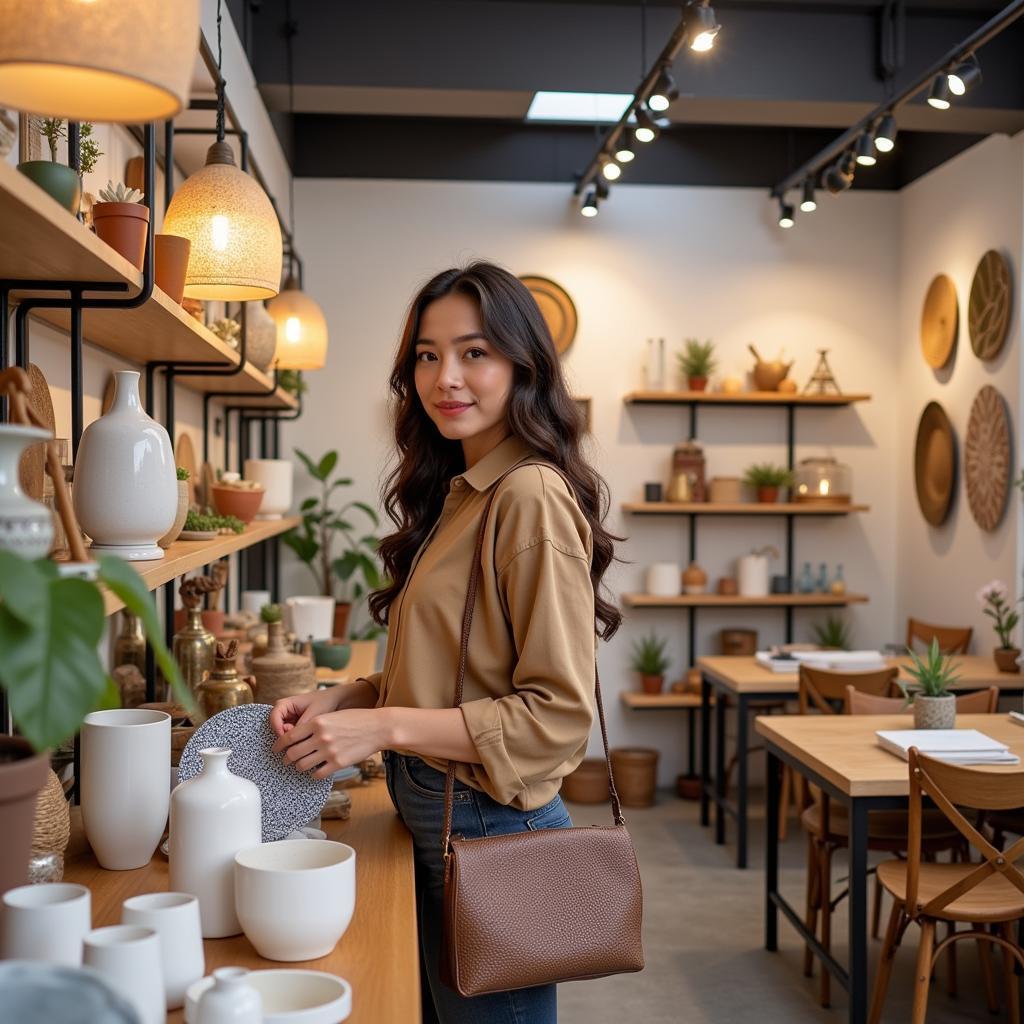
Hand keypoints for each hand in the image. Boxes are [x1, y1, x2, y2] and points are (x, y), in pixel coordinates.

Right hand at [268, 688, 342, 738]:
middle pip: (276, 728)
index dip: (278, 729)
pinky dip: (297, 740)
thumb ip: (302, 726)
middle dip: (285, 735)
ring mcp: (289, 721)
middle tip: (299, 738)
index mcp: (285, 704)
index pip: (273, 718)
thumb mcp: (314, 714)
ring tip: (306, 737)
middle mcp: (284, 712)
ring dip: (292, 739)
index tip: (287, 737)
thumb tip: (292, 741)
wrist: (337, 702)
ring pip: (283, 735)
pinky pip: (292, 737)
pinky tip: (308, 739)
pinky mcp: (296, 728)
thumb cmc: (325, 702)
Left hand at [271, 708, 389, 779]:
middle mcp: (320, 737)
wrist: (377, 727)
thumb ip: (315, 725)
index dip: (279, 745)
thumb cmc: (356, 719)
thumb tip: (297, 736)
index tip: (276, 749)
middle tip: (287, 760)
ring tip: (301, 766)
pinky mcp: (338, 763)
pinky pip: (317, 774)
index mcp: (317, 722)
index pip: (289, 737)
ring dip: (299, 767)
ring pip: (302, 765)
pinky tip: (316, 770)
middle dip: (287, 758)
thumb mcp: (332, 716)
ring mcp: (329, 751)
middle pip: (293, 753)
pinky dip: (313, 774)